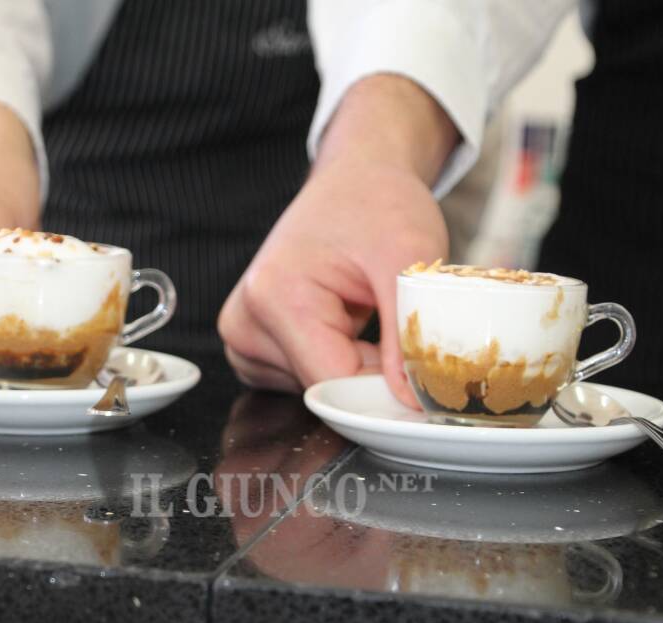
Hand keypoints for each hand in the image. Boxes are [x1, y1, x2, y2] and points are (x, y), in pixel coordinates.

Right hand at [219, 75, 456, 405]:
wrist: (355, 180)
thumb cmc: (378, 204)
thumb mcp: (408, 261)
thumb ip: (407, 337)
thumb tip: (410, 403)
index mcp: (274, 296)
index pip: (331, 382)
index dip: (381, 391)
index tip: (421, 383)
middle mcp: (245, 319)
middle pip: (319, 388)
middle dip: (368, 374)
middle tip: (396, 329)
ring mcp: (242, 333)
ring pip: (312, 389)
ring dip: (351, 366)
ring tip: (365, 315)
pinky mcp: (251, 341)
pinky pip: (301, 378)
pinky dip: (333, 361)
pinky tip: (345, 324)